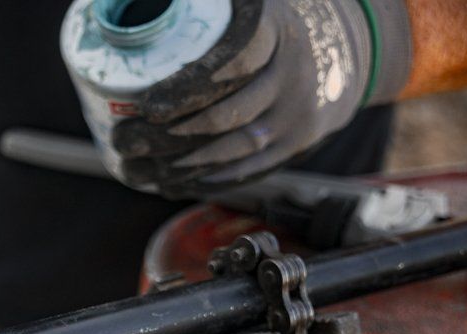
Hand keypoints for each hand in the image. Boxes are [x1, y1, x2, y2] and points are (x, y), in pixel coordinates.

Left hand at [110, 0, 403, 195]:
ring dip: (183, 163)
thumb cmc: (271, 26)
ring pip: (236, 147)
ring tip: (136, 166)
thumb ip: (205, 2)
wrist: (340, 54)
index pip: (233, 63)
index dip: (188, 87)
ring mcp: (295, 114)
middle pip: (228, 113)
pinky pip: (249, 169)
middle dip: (171, 134)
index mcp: (276, 32)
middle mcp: (291, 75)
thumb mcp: (251, 2)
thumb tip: (148, 0)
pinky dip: (207, 180)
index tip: (147, 106)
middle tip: (125, 139)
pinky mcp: (294, 144)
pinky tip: (169, 183)